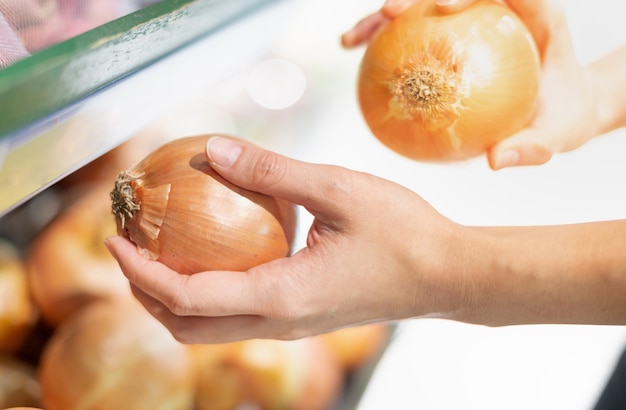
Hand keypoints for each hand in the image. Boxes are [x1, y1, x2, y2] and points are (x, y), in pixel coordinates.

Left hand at [105, 136, 467, 342]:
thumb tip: (215, 150)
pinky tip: (213, 256)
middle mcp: (277, 322)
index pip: (185, 299)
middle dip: (146, 294)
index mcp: (279, 296)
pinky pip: (237, 318)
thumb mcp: (336, 188)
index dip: (140, 272)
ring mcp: (290, 326)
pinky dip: (206, 295)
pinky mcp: (302, 317)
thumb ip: (271, 171)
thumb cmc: (402, 233)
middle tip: (128, 250)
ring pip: (210, 329)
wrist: (446, 275)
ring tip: (158, 255)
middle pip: (187, 327)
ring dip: (173, 299)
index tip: (115, 239)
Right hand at [342, 0, 611, 168]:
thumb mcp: (557, 134)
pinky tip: (357, 58)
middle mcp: (499, 10)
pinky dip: (383, 43)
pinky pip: (414, 36)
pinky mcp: (453, 34)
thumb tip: (494, 160)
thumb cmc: (561, 116)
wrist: (562, 108)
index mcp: (535, 15)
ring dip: (383, 18)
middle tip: (386, 13)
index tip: (442, 7)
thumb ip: (531, 146)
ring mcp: (472, 20)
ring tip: (351, 41)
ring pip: (422, 8)